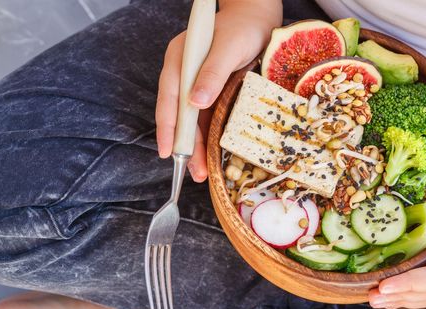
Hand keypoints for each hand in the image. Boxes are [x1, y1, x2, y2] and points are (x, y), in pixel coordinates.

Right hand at [155, 0, 281, 181]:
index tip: (167, 151)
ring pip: (193, 121)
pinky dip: (207, 137)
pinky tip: (210, 155)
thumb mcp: (228, 48)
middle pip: (180, 115)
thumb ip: (212, 73)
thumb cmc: (242, 28)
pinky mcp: (211, 92)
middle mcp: (184, 75)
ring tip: (201, 172)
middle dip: (184, 145)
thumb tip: (194, 103)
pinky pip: (206, 119)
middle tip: (192, 171)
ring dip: (196, 147)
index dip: (168, 127)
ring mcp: (197, 85)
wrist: (257, 19)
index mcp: (179, 61)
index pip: (169, 98)